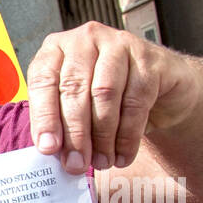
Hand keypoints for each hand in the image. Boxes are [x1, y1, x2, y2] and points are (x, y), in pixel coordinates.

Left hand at [27, 22, 200, 175]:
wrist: (159, 89)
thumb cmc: (105, 100)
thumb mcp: (75, 107)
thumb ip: (59, 123)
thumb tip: (52, 152)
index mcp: (57, 49)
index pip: (43, 80)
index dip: (44, 117)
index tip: (48, 149)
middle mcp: (86, 39)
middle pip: (74, 88)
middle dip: (74, 133)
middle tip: (75, 164)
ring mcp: (120, 44)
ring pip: (105, 94)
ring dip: (102, 136)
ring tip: (101, 162)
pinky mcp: (150, 59)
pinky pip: (136, 101)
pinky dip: (128, 135)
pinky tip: (123, 156)